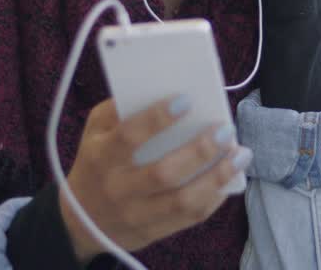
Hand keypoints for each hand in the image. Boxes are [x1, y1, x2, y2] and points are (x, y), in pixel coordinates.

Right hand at [59, 98, 252, 261]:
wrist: (81, 222)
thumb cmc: (95, 163)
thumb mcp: (94, 131)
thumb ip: (117, 109)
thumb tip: (156, 88)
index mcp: (102, 157)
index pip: (129, 136)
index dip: (158, 118)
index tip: (186, 100)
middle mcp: (118, 188)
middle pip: (164, 172)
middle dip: (200, 150)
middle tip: (225, 130)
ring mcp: (136, 214)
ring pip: (183, 200)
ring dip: (218, 176)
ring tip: (240, 154)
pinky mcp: (152, 232)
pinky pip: (190, 218)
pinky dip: (215, 197)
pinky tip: (229, 178)